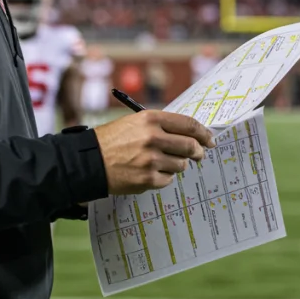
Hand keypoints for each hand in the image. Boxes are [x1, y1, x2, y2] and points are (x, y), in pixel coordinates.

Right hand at [93, 110, 215, 195]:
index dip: (203, 133)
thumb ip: (161, 126)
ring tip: (161, 162)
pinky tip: (150, 172)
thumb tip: (189, 135)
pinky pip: (168, 179)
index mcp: (151, 119)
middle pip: (190, 146)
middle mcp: (153, 138)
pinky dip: (163, 177)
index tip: (210, 139)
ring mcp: (151, 160)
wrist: (89, 160)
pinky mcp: (147, 178)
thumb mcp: (135, 123)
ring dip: (177, 165)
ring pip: (181, 165)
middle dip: (198, 152)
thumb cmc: (112, 140)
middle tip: (199, 154)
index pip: (188, 124)